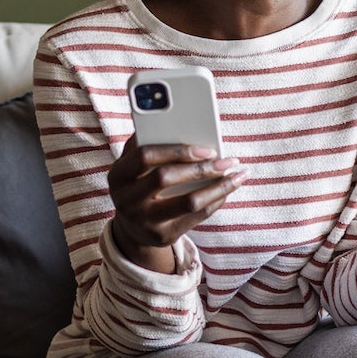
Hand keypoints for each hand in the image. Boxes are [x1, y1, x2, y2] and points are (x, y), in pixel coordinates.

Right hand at [107, 136, 245, 271]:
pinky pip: (197, 217)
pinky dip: (216, 200)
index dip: (176, 150)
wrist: (133, 229)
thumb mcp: (133, 166)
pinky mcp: (163, 236)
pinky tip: (228, 189)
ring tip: (238, 175)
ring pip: (188, 202)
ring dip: (218, 187)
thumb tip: (177, 122)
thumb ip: (147, 144)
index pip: (145, 156)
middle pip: (165, 178)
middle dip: (201, 167)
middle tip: (228, 160)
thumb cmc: (139, 184)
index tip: (206, 147)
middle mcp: (127, 200)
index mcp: (118, 175)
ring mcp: (144, 221)